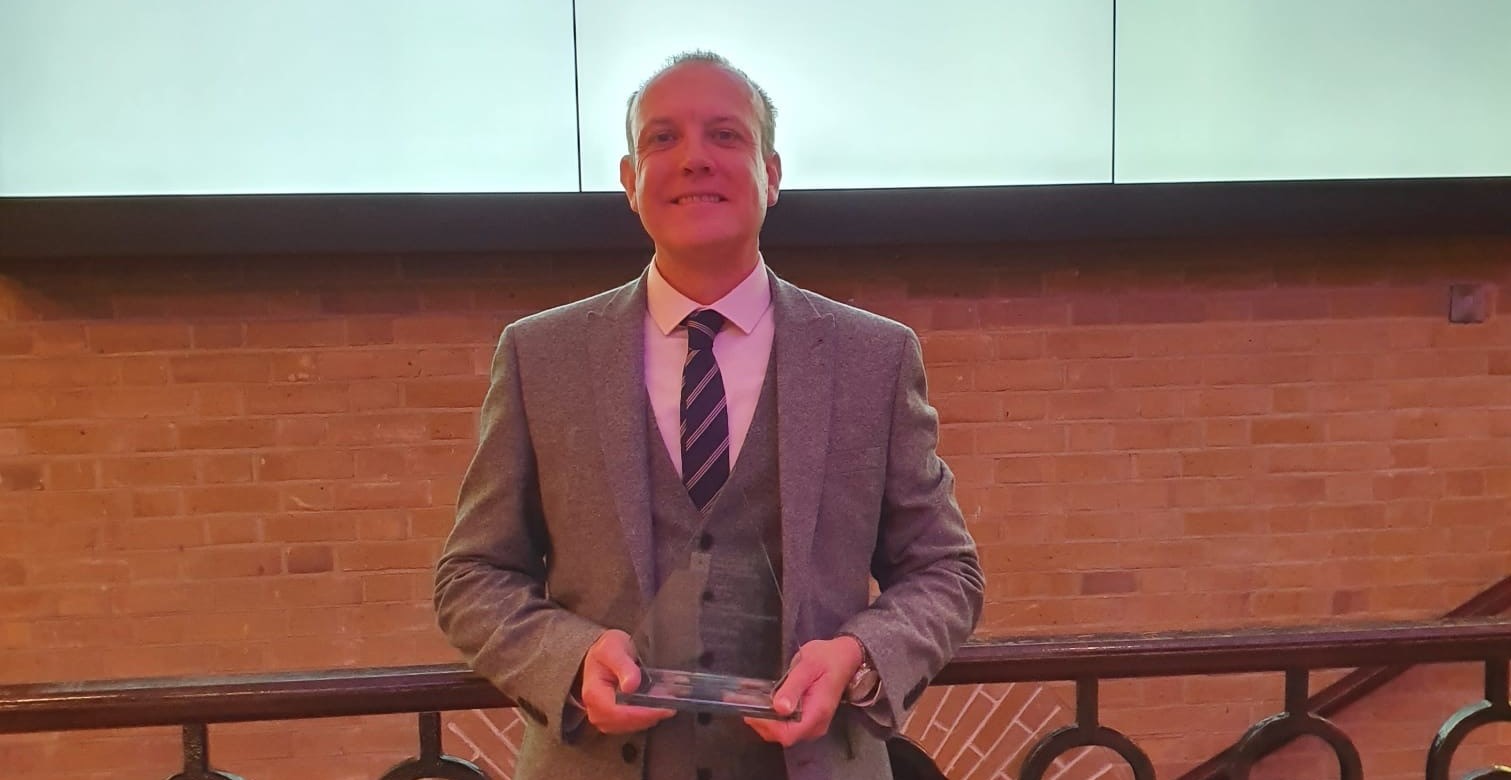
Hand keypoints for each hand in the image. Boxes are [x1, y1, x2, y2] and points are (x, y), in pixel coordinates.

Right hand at [579, 629, 675, 734]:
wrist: (603, 655)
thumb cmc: (608, 649)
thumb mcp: (614, 648)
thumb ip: (623, 665)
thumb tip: (631, 686)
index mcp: (593, 693)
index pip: (615, 712)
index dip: (640, 714)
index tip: (662, 708)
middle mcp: (595, 710)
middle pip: (623, 723)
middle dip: (648, 716)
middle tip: (670, 705)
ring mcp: (603, 718)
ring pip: (629, 727)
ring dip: (649, 718)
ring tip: (667, 704)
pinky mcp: (613, 720)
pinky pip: (631, 725)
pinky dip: (646, 718)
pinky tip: (658, 707)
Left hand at [743, 636, 863, 746]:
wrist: (845, 656)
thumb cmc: (827, 658)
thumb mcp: (808, 666)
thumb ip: (793, 687)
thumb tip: (779, 707)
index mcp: (818, 713)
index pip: (788, 734)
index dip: (767, 726)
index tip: (751, 711)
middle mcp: (815, 725)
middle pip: (782, 736)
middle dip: (761, 722)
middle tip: (744, 703)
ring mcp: (812, 724)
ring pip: (781, 732)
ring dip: (763, 719)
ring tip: (748, 701)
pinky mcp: (807, 719)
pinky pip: (785, 725)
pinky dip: (770, 716)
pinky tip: (760, 702)